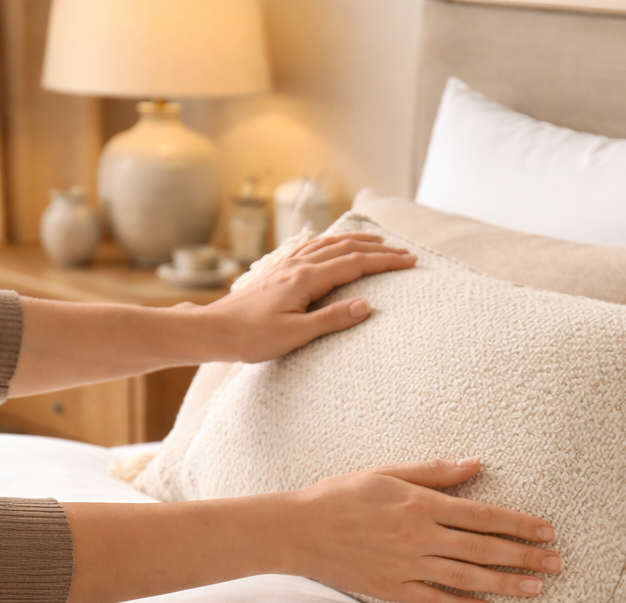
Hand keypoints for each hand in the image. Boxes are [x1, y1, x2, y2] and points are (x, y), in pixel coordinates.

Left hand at [200, 233, 416, 362]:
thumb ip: (332, 319)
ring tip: (376, 242)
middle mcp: (298, 265)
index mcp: (306, 279)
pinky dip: (331, 242)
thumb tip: (366, 305)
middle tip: (404, 252)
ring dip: (356, 241)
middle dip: (378, 249)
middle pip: (346, 248)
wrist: (215, 330)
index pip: (356, 264)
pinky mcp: (278, 270)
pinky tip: (332, 244)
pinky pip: (312, 248)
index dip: (385, 261)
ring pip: (329, 244)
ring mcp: (287, 265)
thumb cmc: (253, 337)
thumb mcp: (296, 334)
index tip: (410, 261)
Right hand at [279, 457, 562, 602]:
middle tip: (558, 563)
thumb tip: (476, 464)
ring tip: (536, 588)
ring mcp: (409, 567)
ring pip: (467, 578)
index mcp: (423, 505)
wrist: (299, 530)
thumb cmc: (342, 494)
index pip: (484, 516)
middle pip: (484, 549)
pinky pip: (435, 601)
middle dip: (525, 556)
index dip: (520, 523)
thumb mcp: (389, 472)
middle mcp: (422, 538)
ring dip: (505, 583)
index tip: (548, 530)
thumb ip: (435, 472)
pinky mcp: (394, 589)